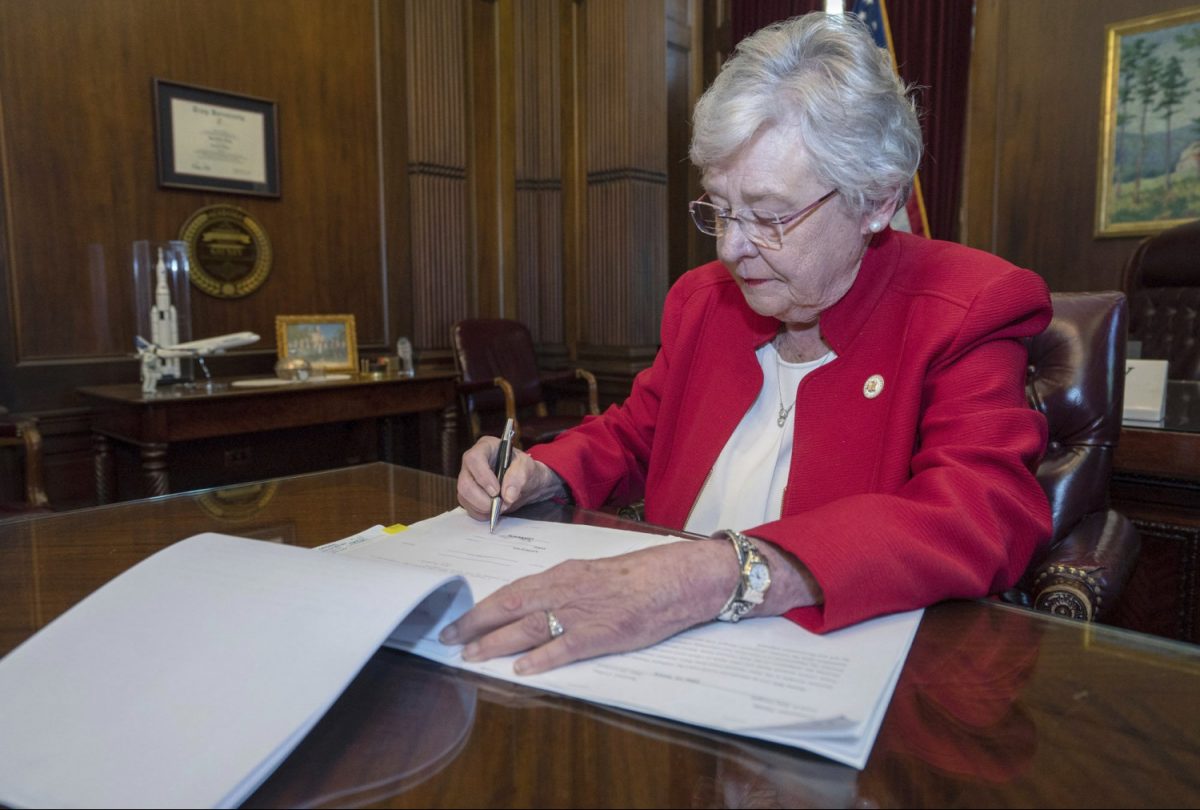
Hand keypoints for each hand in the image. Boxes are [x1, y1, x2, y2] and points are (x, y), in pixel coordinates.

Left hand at [438, 538, 737, 673]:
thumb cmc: (637, 575)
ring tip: (472, 655)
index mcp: (562, 574)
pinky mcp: (601, 634)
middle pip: (509, 607)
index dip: (482, 607)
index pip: (512, 591)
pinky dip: (541, 659)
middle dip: (475, 624)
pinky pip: (564, 647)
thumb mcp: (591, 573)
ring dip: (496, 643)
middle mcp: (565, 590)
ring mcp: (582, 613)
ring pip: (528, 627)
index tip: (459, 620)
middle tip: (449, 638)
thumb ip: (562, 588)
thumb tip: (533, 605)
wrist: (674, 578)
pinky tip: (521, 670)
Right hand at [456, 436, 564, 520]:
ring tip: (501, 506)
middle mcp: (472, 462)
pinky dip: (482, 513)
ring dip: (483, 507)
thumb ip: (519, 477)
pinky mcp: (468, 494)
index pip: (474, 459)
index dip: (483, 476)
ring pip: (464, 496)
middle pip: (465, 482)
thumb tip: (508, 495)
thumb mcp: (528, 467)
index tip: (496, 491)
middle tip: (500, 505)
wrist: (526, 483)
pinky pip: (468, 507)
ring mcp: (468, 479)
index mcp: (486, 447)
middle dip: (482, 499)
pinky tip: (494, 510)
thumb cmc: (525, 469)